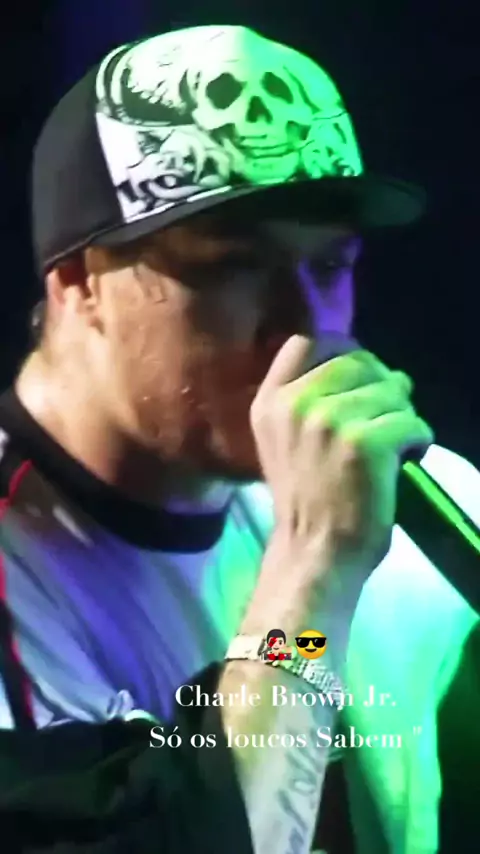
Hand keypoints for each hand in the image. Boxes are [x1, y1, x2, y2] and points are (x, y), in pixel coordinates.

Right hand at [250, 335, 433, 574]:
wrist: (314, 553)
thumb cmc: (306, 499)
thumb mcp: (285, 440)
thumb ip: (311, 398)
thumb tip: (379, 370)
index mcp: (271, 402)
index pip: (308, 341)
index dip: (343, 350)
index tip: (361, 375)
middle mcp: (296, 404)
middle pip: (358, 361)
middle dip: (382, 383)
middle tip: (387, 415)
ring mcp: (330, 422)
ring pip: (392, 389)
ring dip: (403, 414)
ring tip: (395, 442)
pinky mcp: (365, 443)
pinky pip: (412, 420)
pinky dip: (419, 438)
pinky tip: (407, 458)